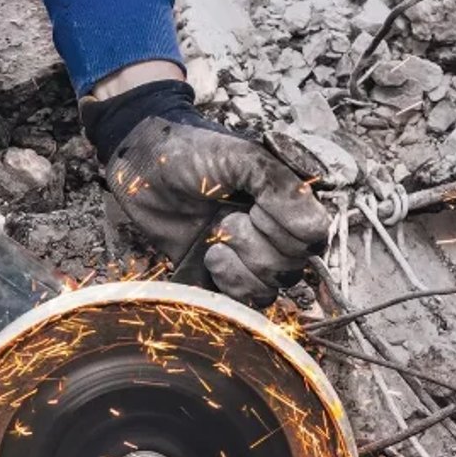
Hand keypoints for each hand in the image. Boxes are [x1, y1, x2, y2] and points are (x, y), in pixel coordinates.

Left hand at [81, 78, 327, 305]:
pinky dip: (227, 283)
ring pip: (270, 286)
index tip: (253, 206)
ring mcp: (250, 256)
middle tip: (226, 217)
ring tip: (213, 236)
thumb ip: (280, 186)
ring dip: (238, 265)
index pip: (314, 236)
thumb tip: (315, 228)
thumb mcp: (240, 157)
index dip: (283, 228)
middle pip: (292, 266)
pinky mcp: (224, 276)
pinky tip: (207, 257)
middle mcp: (276, 231)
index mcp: (288, 201)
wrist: (140, 168)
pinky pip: (245, 302)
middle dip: (254, 245)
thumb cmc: (190, 154)